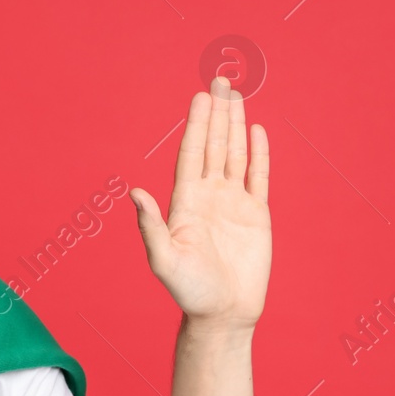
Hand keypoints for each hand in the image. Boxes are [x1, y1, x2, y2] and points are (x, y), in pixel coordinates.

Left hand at [130, 77, 271, 332]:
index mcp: (185, 202)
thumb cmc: (190, 291)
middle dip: (217, 114)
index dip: (196, 124)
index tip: (200, 97)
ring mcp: (234, 204)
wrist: (223, 314)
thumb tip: (135, 192)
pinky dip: (259, 154)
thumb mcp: (164, 259)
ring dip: (237, 126)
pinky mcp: (257, 216)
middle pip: (213, 145)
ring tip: (237, 97)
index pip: (192, 153)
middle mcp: (209, 197)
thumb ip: (152, 226)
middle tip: (220, 81)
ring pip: (235, 155)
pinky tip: (258, 132)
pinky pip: (259, 177)